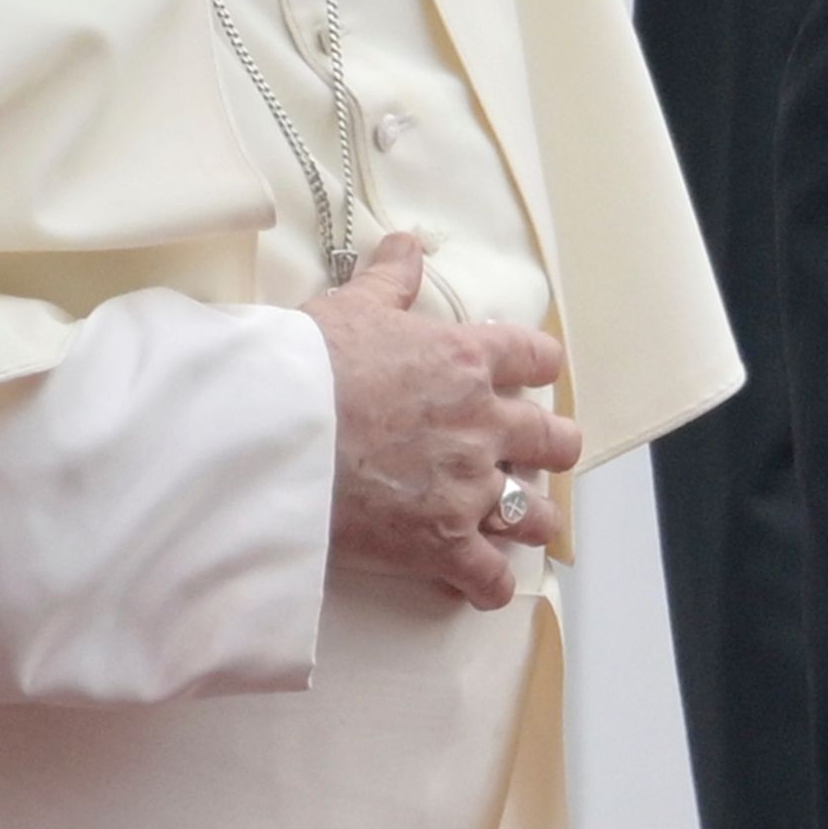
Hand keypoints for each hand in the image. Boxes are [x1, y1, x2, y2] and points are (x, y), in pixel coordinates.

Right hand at [302, 233, 582, 607]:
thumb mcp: (353, 307)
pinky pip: (490, 576)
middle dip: (550, 448)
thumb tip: (407, 245)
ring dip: (530, 518)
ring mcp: (469, 487)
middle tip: (538, 453)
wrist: (275, 434)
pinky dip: (490, 584)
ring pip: (534, 513)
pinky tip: (482, 583)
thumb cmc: (311, 366)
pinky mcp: (443, 542)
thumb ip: (391, 280)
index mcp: (467, 360)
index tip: (534, 375)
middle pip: (552, 440)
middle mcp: (483, 424)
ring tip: (522, 522)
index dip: (538, 366)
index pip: (535, 357)